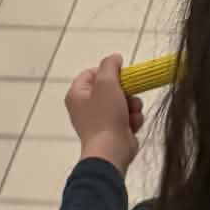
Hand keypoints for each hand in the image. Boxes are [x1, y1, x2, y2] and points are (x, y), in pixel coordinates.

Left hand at [66, 55, 142, 174]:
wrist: (111, 151)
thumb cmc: (105, 116)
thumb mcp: (107, 83)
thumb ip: (110, 66)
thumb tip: (115, 58)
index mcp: (77, 94)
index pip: (91, 73)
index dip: (107, 70)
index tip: (121, 72)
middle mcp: (86, 107)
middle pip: (110, 87)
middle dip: (125, 90)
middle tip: (130, 92)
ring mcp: (99, 120)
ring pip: (122, 102)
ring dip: (132, 105)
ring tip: (132, 112)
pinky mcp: (113, 131)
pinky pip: (127, 117)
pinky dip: (133, 119)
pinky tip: (132, 125)